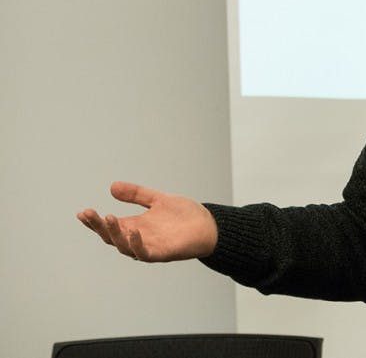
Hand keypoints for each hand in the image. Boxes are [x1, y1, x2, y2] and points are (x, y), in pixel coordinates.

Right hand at [77, 182, 217, 261]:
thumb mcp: (157, 199)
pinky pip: (144, 253)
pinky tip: (133, 231)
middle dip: (98, 226)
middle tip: (89, 213)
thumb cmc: (184, 215)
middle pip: (110, 236)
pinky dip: (136, 244)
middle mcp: (137, 238)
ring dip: (115, 233)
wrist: (209, 225)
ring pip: (123, 245)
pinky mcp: (161, 253)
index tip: (82, 212)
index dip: (94, 221)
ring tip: (109, 218)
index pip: (108, 226)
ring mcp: (148, 247)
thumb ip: (137, 194)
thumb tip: (112, 186)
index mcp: (133, 226)